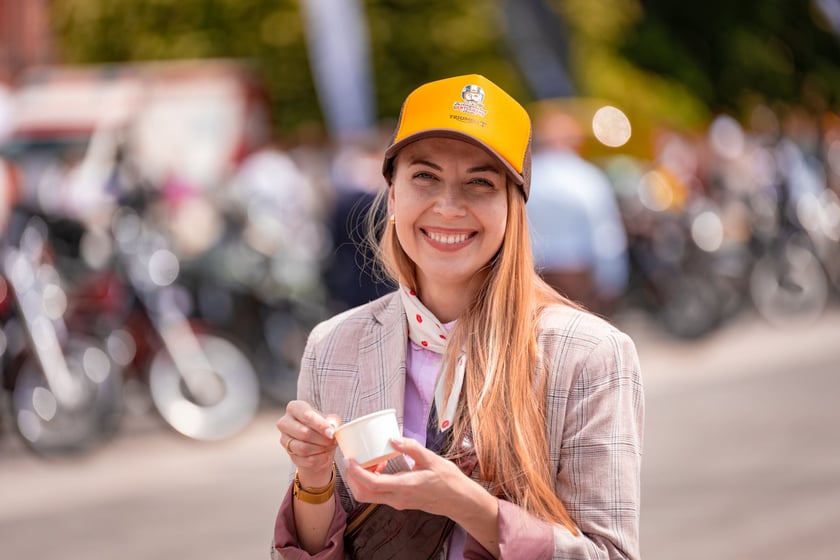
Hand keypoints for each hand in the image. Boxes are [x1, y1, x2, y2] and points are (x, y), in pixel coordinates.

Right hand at [277, 400, 340, 486]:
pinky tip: (325, 455)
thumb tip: (332, 426)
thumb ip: (333, 421)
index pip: (306, 415)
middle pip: (304, 433)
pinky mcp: (290, 455)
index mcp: (294, 408)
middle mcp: (284, 422)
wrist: (318, 443)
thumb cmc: (323, 427)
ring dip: (321, 449)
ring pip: (303, 448)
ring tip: (329, 447)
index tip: (332, 433)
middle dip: (322, 439)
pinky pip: (305, 460)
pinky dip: (319, 459)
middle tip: (333, 441)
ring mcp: (284, 440)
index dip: (320, 425)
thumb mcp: (330, 419)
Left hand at [343, 436, 467, 516]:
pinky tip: (382, 466)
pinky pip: (378, 494)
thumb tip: (392, 438)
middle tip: (354, 459)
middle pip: (363, 494)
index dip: (356, 472)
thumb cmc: (448, 480)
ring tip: (371, 460)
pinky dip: (373, 481)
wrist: (459, 501)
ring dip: (362, 479)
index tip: (349, 459)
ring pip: (369, 496)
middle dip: (352, 477)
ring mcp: (398, 502)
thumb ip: (411, 448)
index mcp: (404, 487)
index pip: (372, 484)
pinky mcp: (399, 501)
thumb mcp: (431, 459)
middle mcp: (397, 498)